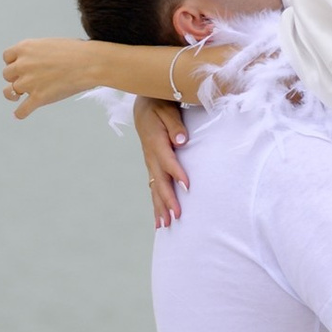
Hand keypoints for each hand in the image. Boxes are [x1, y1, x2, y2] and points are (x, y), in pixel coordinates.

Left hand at [3, 38, 101, 117]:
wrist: (90, 63)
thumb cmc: (77, 52)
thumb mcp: (50, 44)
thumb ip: (37, 53)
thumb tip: (36, 62)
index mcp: (26, 48)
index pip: (7, 57)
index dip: (13, 62)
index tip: (20, 67)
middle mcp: (23, 64)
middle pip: (7, 74)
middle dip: (15, 77)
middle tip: (27, 80)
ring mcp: (29, 82)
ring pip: (10, 92)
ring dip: (14, 94)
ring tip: (18, 97)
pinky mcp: (38, 98)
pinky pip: (22, 110)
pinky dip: (20, 113)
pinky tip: (20, 114)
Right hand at [136, 96, 188, 227]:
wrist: (143, 106)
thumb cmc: (159, 105)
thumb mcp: (167, 108)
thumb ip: (175, 125)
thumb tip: (182, 140)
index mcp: (156, 141)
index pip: (168, 160)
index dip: (177, 173)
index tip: (187, 186)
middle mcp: (151, 156)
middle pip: (159, 180)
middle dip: (168, 199)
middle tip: (176, 216)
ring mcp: (150, 163)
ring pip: (154, 188)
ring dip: (159, 207)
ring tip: (164, 225)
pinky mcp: (152, 167)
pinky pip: (153, 187)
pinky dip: (156, 204)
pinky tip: (159, 219)